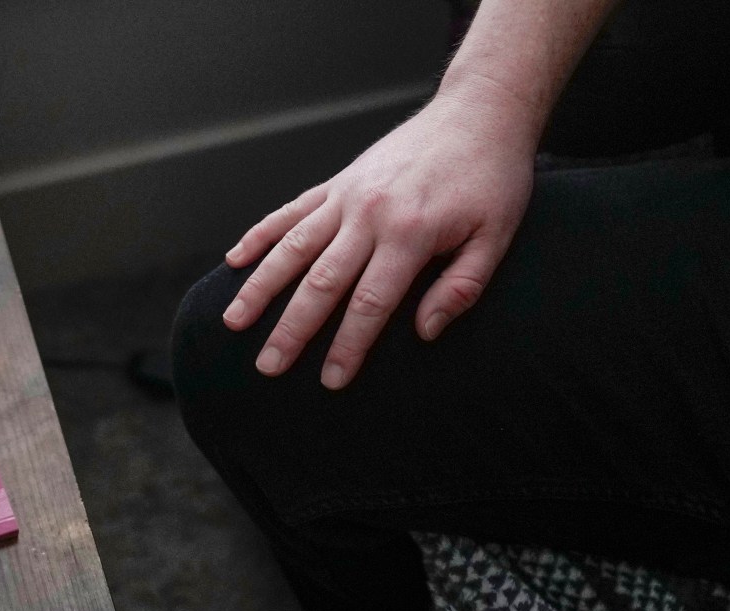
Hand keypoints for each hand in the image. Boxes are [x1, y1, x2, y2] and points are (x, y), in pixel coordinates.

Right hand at [220, 88, 537, 388]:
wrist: (479, 110)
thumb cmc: (493, 177)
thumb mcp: (496, 235)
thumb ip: (462, 286)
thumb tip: (424, 332)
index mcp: (410, 233)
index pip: (371, 303)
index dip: (348, 346)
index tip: (331, 380)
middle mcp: (370, 214)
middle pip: (321, 282)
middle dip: (291, 329)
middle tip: (268, 367)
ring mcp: (348, 195)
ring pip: (293, 247)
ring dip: (261, 287)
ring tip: (233, 321)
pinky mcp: (340, 180)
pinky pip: (291, 210)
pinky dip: (260, 234)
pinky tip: (235, 260)